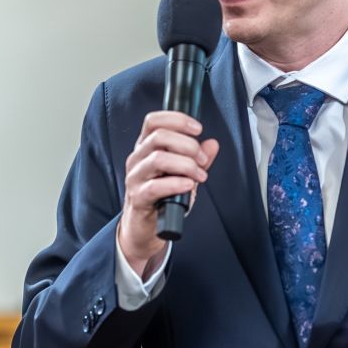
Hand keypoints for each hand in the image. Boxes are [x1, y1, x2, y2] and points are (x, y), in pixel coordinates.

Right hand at [117, 111, 220, 274]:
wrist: (145, 227)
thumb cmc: (162, 197)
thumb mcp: (183, 174)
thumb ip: (198, 159)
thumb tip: (212, 144)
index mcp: (146, 147)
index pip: (154, 121)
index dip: (177, 120)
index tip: (198, 129)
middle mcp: (138, 158)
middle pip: (159, 136)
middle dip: (188, 145)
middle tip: (202, 160)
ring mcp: (135, 178)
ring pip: (158, 158)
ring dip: (186, 165)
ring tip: (199, 176)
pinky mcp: (137, 198)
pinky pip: (155, 186)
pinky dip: (176, 184)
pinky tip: (188, 186)